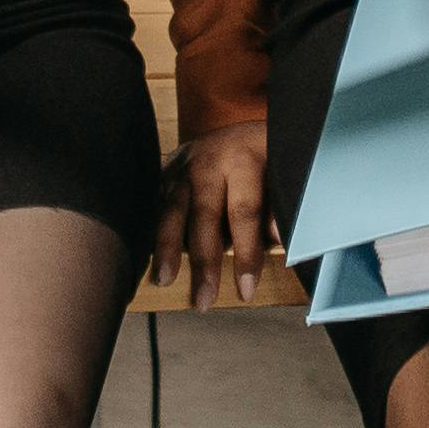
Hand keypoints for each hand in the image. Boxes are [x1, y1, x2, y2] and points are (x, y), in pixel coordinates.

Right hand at [160, 119, 279, 301]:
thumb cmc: (267, 158)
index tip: (246, 291)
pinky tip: (146, 259)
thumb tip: (280, 244)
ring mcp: (181, 164)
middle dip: (203, 262)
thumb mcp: (282, 177)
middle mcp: (208, 160)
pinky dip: (150, 232)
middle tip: (204, 301)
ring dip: (165, 249)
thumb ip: (278, 211)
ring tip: (164, 281)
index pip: (244, 212)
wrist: (242, 126)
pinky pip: (154, 205)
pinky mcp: (164, 172)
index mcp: (244, 157)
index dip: (246, 254)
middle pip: (203, 216)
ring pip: (171, 210)